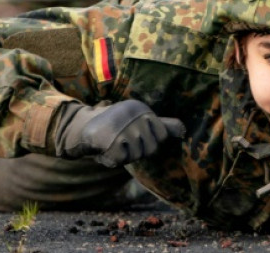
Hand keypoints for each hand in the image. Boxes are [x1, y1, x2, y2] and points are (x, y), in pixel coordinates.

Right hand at [55, 100, 184, 166]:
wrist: (86, 126)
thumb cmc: (118, 126)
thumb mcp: (141, 121)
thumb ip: (162, 126)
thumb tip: (184, 130)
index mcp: (143, 110)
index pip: (161, 136)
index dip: (149, 140)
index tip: (135, 133)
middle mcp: (135, 115)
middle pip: (151, 148)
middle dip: (138, 149)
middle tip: (124, 139)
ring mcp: (123, 128)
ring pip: (137, 155)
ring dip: (126, 154)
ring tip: (116, 142)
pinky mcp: (111, 141)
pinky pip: (122, 159)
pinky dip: (114, 157)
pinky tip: (107, 147)